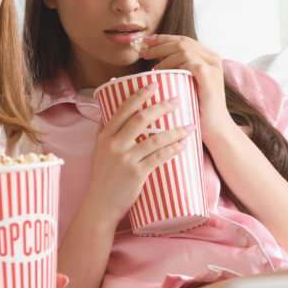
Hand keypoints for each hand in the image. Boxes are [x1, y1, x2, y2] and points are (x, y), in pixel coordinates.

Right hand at [84, 83, 192, 227]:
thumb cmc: (102, 177)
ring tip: (190, 125)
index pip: (122, 109)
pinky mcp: (136, 174)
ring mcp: (125, 159)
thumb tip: (108, 110)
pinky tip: (184, 144)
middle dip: (162, 106)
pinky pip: (159, 157)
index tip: (154, 83)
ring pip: (154, 138)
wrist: (100, 204)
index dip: (139, 94)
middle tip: (178, 99)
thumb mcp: (97, 151)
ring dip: (175, 130)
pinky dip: (174, 149)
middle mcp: (113, 145)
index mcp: (104, 136)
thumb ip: (104, 131)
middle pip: (141, 118)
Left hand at [139, 34, 233, 144]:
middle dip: (159, 45)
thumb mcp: (186, 83)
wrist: (214, 128)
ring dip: (164, 57)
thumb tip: (154, 60)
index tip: (146, 42)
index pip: (183, 39)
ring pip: (184, 51)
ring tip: (152, 68)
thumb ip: (176, 69)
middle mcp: (213, 59)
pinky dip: (174, 66)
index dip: (163, 38)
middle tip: (143, 53)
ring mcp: (213, 68)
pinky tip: (162, 73)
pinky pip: (191, 64)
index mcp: (207, 56)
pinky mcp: (210, 80)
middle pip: (182, 42)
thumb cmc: (197, 108)